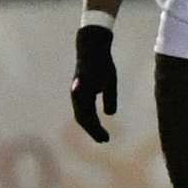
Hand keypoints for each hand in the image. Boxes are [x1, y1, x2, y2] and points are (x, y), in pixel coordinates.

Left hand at [70, 24, 116, 142]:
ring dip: (91, 123)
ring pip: (82, 108)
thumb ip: (108, 98)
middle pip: (83, 117)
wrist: (93, 47)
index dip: (94, 130)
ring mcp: (79, 86)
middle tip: (103, 140)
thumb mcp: (108, 83)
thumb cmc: (101, 65)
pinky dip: (82, 101)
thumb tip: (109, 113)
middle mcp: (78, 93)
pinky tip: (86, 110)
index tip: (104, 140)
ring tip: (100, 132)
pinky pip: (81, 91)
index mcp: (84, 97)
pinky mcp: (82, 76)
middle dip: (93, 130)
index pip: (86, 118)